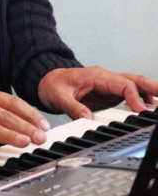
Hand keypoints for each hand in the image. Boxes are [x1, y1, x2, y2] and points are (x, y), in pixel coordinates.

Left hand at [38, 67, 157, 119]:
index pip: (122, 84)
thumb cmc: (53, 85)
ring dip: (150, 92)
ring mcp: (109, 85)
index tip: (141, 110)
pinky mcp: (109, 93)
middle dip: (152, 87)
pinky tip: (149, 107)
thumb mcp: (58, 96)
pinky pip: (130, 93)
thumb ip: (72, 107)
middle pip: (134, 80)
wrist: (48, 80)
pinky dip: (142, 98)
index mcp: (97, 76)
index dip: (134, 97)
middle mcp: (106, 78)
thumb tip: (87, 119)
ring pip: (135, 85)